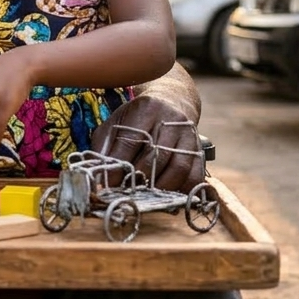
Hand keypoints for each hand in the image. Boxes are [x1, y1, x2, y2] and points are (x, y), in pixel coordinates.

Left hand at [90, 94, 205, 192]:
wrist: (171, 103)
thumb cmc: (137, 118)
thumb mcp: (116, 123)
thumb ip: (104, 146)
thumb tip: (98, 176)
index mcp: (146, 109)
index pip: (131, 140)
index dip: (119, 165)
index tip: (108, 184)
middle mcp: (171, 120)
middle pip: (157, 155)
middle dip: (140, 178)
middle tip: (127, 193)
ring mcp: (189, 135)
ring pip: (179, 166)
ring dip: (162, 186)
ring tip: (147, 196)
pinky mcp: (200, 149)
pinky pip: (196, 174)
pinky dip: (183, 189)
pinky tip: (169, 195)